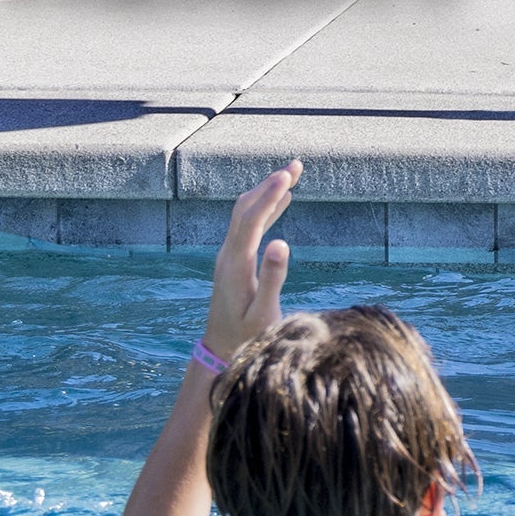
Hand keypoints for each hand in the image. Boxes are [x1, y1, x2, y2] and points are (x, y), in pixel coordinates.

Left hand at [204, 161, 302, 361]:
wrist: (218, 350)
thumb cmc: (246, 337)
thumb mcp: (263, 313)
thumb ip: (272, 278)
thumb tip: (282, 242)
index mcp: (236, 265)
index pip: (251, 221)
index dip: (269, 196)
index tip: (287, 176)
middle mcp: (228, 255)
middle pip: (245, 209)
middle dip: (269, 184)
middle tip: (296, 165)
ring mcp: (228, 256)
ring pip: (244, 214)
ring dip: (266, 192)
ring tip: (291, 174)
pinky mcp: (232, 260)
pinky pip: (247, 225)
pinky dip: (265, 208)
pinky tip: (282, 201)